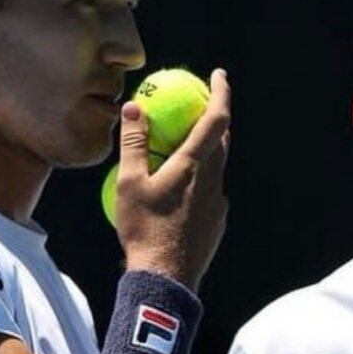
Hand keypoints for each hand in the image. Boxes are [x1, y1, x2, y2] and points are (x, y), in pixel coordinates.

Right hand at [116, 68, 228, 290]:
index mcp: (195, 166)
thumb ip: (134, 143)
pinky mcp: (217, 222)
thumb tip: (134, 108)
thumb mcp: (129, 183)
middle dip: (215, 117)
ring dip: (206, 150)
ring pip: (217, 167)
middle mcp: (214, 180)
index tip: (218, 74)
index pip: (217, 118)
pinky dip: (198, 179)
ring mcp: (218, 203)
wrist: (165, 279)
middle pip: (223, 140)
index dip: (221, 92)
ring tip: (183, 147)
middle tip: (199, 105)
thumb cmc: (143, 229)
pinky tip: (178, 189)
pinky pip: (210, 191)